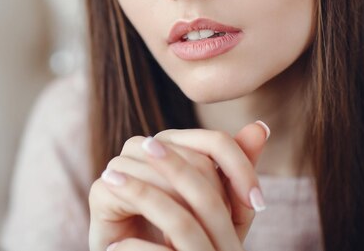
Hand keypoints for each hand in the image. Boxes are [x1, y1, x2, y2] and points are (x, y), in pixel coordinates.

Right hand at [88, 122, 268, 249]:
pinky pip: (142, 195)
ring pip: (170, 178)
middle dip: (217, 200)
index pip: (215, 141)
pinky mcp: (102, 190)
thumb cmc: (186, 239)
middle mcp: (145, 145)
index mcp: (174, 143)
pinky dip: (162, 222)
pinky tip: (171, 247)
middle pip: (195, 160)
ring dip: (191, 217)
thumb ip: (238, 169)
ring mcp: (121, 164)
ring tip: (196, 243)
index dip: (240, 168)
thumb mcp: (223, 209)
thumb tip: (261, 126)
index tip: (258, 203)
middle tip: (226, 235)